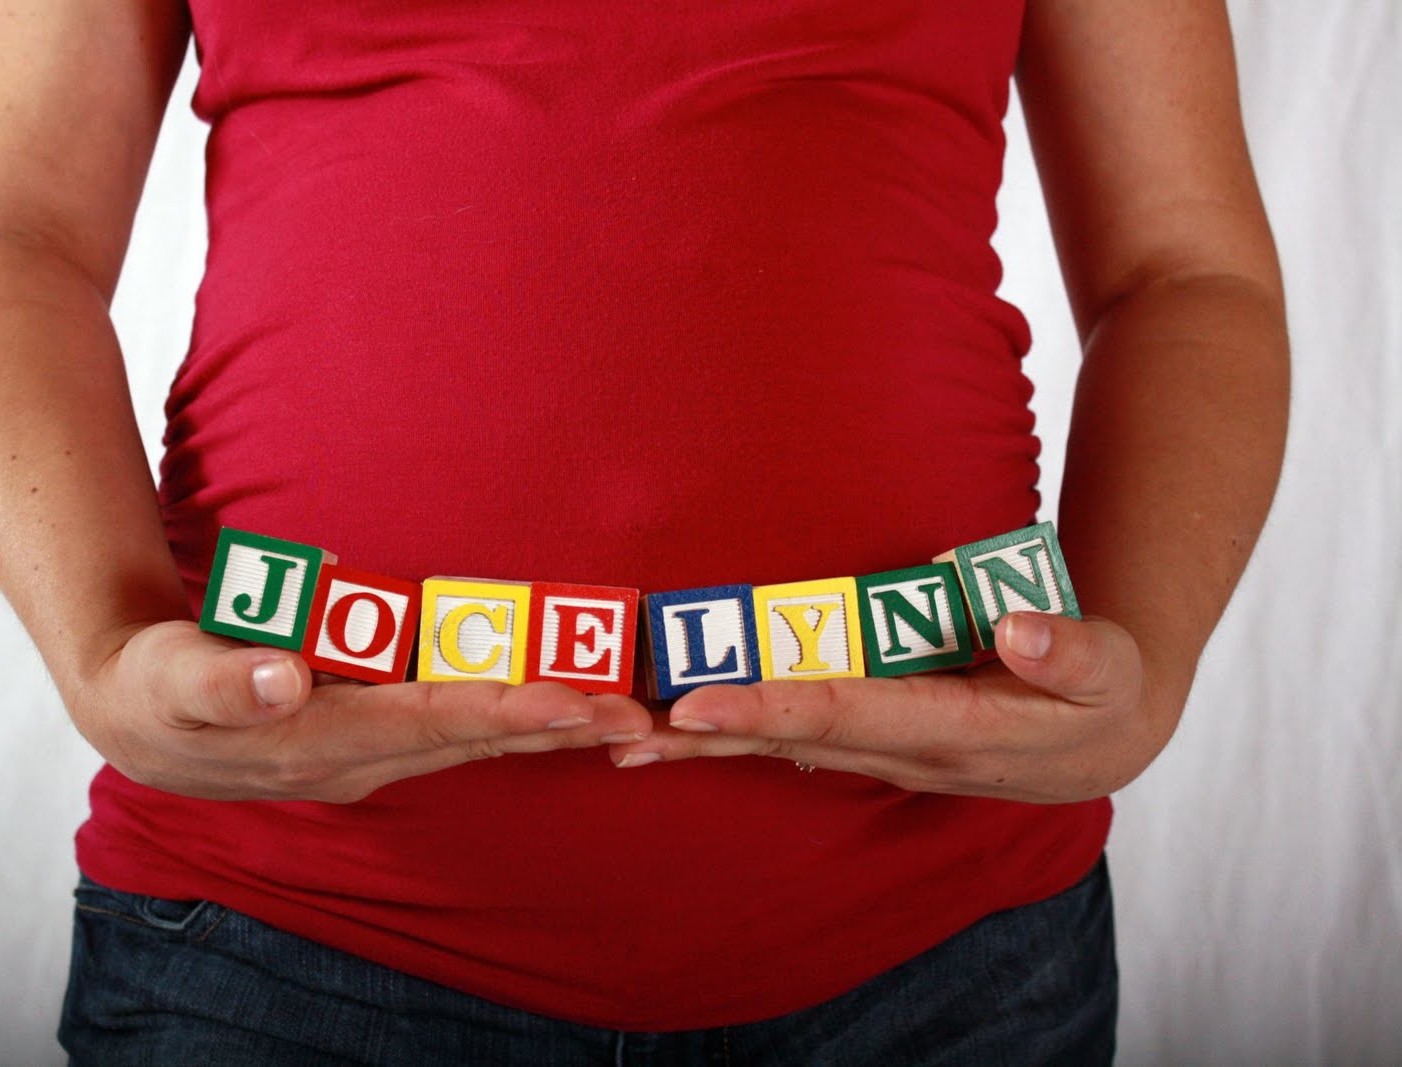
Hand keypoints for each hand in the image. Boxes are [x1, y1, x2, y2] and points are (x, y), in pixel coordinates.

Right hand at [69, 620, 653, 803]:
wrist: (143, 720)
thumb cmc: (154, 690)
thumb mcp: (167, 679)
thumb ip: (224, 679)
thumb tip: (284, 679)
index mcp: (320, 740)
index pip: (427, 721)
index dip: (500, 708)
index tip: (571, 702)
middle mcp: (363, 754)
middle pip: (475, 736)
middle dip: (558, 723)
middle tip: (639, 714)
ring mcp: (375, 747)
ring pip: (477, 734)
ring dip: (553, 724)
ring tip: (627, 714)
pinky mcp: (378, 730)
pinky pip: (461, 724)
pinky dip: (518, 714)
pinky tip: (567, 706)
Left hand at [610, 612, 1179, 802]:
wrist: (1095, 744)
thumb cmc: (1097, 697)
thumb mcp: (1107, 670)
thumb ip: (1068, 650)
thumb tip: (1015, 629)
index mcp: (951, 730)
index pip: (843, 714)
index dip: (769, 709)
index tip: (700, 704)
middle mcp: (901, 750)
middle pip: (786, 739)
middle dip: (704, 735)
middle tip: (619, 729)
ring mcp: (880, 750)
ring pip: (777, 747)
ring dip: (701, 744)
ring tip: (621, 737)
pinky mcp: (869, 738)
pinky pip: (788, 739)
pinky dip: (729, 738)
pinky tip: (673, 733)